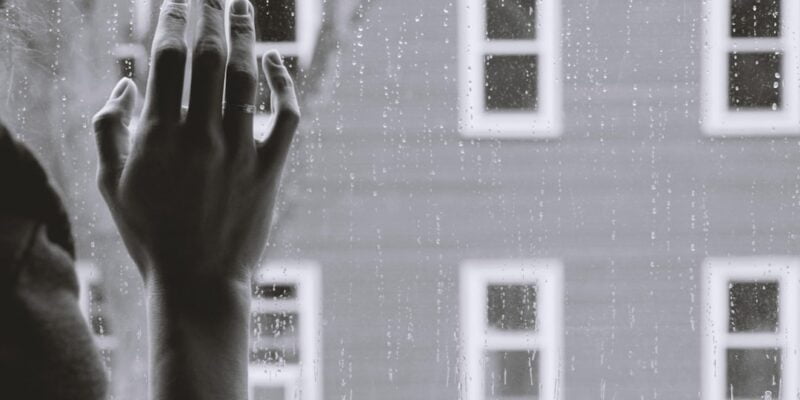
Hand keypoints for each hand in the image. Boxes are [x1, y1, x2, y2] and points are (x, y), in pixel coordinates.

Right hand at [91, 0, 298, 287]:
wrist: (198, 282)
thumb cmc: (150, 234)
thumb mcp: (111, 184)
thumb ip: (108, 128)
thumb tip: (125, 83)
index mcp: (158, 134)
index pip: (167, 59)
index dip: (173, 20)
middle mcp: (201, 135)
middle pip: (209, 57)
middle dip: (209, 14)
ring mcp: (239, 150)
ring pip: (247, 78)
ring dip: (245, 36)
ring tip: (243, 6)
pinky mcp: (270, 168)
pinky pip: (287, 117)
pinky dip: (286, 86)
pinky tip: (278, 63)